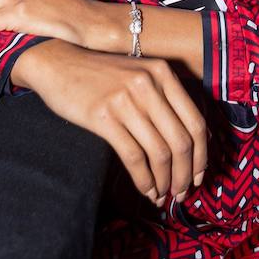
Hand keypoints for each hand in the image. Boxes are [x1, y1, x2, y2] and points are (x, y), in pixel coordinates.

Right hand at [14, 40, 207, 202]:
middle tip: (182, 193)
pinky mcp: (103, 117)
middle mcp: (149, 84)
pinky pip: (134, 156)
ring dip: (165, 181)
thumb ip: (164, 97)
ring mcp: (126, 100)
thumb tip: (193, 139)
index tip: (198, 176)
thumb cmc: (100, 73)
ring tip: (162, 196)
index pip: (195, 121)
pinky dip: (144, 179)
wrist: (57, 62)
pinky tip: (145, 189)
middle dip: (185, 174)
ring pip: (159, 152)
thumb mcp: (138, 73)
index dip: (201, 155)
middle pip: (181, 141)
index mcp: (163, 73)